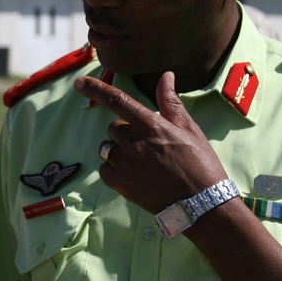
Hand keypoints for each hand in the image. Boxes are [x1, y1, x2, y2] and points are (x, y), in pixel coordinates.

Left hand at [74, 71, 229, 212]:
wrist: (202, 205)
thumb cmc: (199, 164)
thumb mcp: (190, 129)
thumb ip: (171, 102)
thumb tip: (166, 76)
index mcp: (150, 125)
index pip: (117, 100)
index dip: (95, 89)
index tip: (79, 82)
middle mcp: (133, 143)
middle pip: (114, 128)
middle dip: (126, 132)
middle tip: (149, 146)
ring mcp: (125, 164)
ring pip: (108, 148)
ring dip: (119, 150)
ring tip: (143, 162)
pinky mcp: (120, 184)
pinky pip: (104, 169)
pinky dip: (114, 170)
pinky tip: (134, 174)